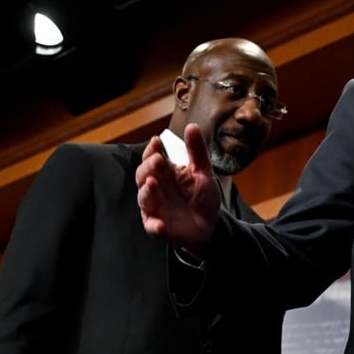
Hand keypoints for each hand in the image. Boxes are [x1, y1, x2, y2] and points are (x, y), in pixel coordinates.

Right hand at [137, 124, 221, 252]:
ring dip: (147, 192)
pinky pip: (152, 227)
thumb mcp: (203, 171)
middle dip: (148, 167)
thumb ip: (197, 151)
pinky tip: (160, 224)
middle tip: (158, 160)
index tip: (157, 141)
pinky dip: (154, 226)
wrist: (210, 225)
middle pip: (143, 175)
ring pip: (144, 198)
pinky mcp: (158, 227)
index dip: (152, 150)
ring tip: (153, 184)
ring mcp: (155, 208)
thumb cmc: (203, 197)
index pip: (152, 158)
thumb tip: (192, 126)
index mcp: (165, 173)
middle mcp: (156, 188)